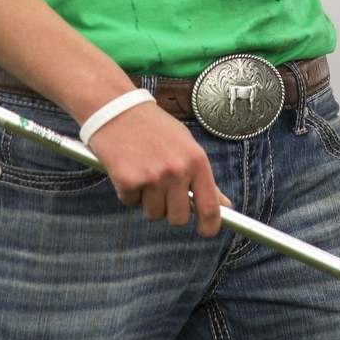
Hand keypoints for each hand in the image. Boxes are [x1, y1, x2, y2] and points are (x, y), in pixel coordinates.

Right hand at [86, 101, 229, 236]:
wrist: (116, 108)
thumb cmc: (153, 127)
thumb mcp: (185, 145)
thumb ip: (202, 176)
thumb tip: (224, 204)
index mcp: (196, 160)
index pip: (210, 206)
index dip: (210, 225)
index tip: (206, 231)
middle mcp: (177, 170)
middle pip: (178, 218)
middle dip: (170, 212)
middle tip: (161, 192)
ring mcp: (152, 176)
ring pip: (153, 214)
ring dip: (147, 201)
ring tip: (143, 173)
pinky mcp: (128, 180)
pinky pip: (130, 203)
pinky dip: (128, 192)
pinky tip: (127, 169)